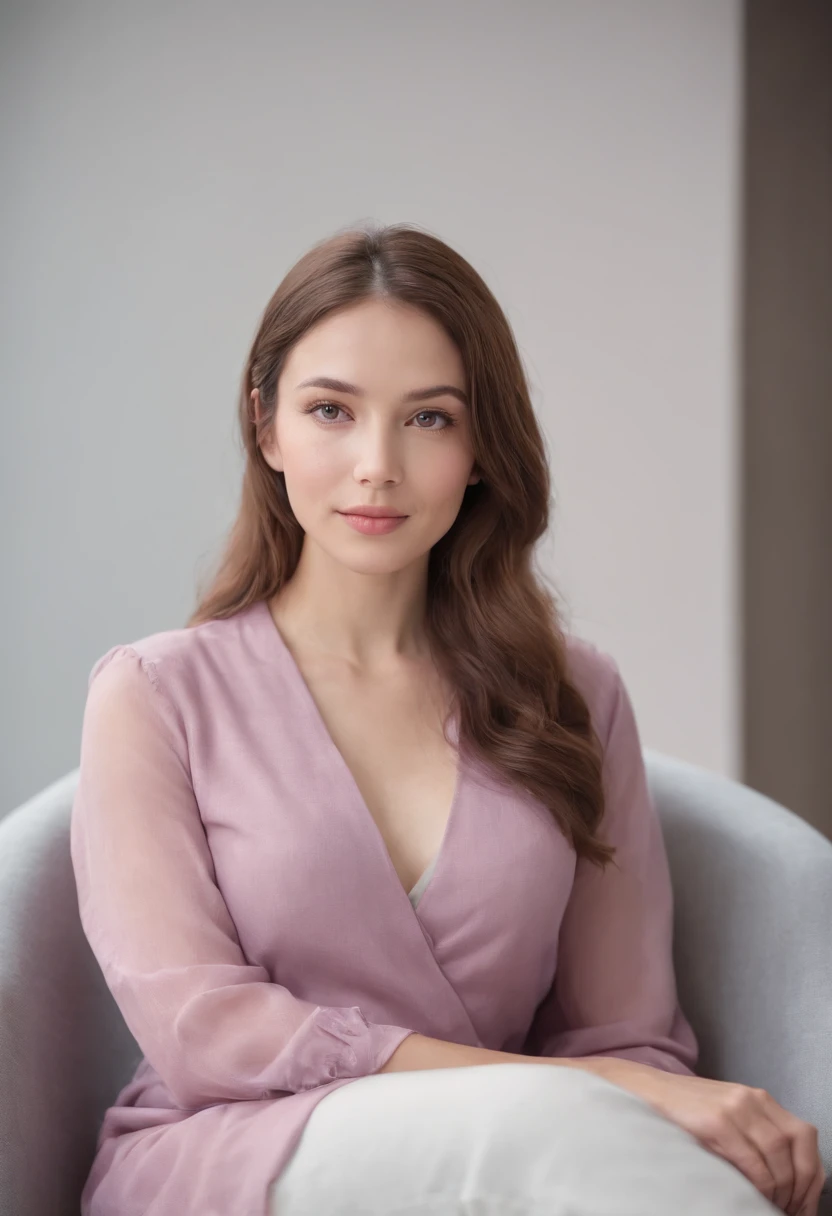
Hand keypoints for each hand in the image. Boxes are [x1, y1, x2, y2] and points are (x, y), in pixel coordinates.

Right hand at [588, 1057, 827, 1215]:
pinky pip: (751, 1162)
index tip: (804, 1204)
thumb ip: (755, 1138)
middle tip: (788, 1210)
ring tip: (767, 1206)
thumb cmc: (685, 1113)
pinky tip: (749, 1195)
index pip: (805, 1137)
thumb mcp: (728, 1118)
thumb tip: (785, 1183)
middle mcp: (753, 1099)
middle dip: (800, 1186)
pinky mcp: (716, 1121)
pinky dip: (758, 1184)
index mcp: (759, 1098)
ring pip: (778, 1157)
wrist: (644, 1091)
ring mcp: (735, 1108)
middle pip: (798, 1146)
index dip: (811, 1175)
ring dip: (779, 1190)